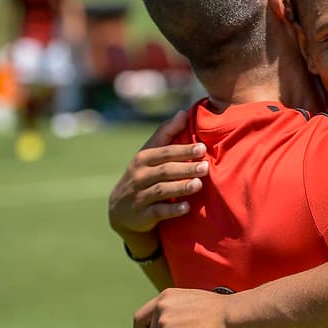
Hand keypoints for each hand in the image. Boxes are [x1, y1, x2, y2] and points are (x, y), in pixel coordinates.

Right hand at [108, 111, 208, 237]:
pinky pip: (158, 211)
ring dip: (180, 187)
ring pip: (161, 190)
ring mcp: (139, 196)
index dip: (182, 149)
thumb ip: (167, 134)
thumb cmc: (144, 175)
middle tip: (205, 167)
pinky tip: (186, 207)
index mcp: (143, 158)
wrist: (121, 211)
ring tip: (198, 184)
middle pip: (164, 170)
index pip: (164, 151)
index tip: (202, 148)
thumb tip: (184, 112)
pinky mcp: (141, 215)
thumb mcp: (150, 154)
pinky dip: (172, 209)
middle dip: (185, 167)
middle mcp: (139, 175)